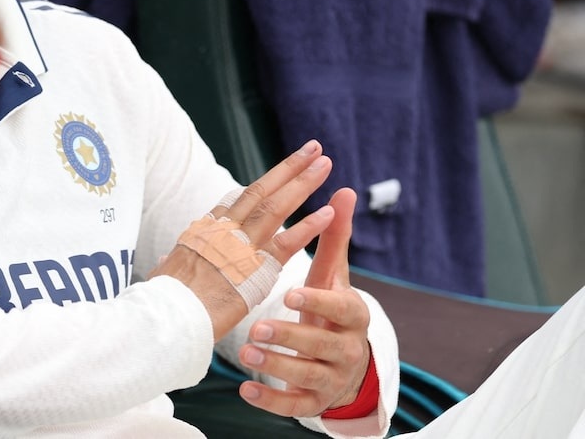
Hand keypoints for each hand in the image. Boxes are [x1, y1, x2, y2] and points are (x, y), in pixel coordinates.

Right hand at [149, 140, 335, 340]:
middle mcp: (224, 229)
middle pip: (262, 191)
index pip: (237, 199)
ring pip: (277, 206)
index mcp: (205, 229)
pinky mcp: (256, 268)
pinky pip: (288, 243)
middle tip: (313, 148)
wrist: (170, 316)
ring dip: (303, 183)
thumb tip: (165, 259)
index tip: (282, 171)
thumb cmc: (164, 300)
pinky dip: (309, 226)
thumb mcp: (165, 273)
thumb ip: (171, 263)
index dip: (264, 183)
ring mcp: (241, 245)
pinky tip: (329, 213)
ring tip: (325, 164)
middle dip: (289, 168)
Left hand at [236, 187, 372, 417]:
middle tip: (258, 328)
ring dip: (275, 366)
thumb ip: (336, 236)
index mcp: (352, 315)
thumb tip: (345, 190)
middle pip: (321, 346)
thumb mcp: (333, 275)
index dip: (316, 301)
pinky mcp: (313, 401)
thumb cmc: (330, 306)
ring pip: (305, 376)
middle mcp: (347, 349)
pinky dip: (270, 401)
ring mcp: (330, 378)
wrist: (342, 360)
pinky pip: (293, 406)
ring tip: (246, 353)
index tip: (290, 292)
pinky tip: (245, 391)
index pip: (339, 309)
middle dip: (290, 336)